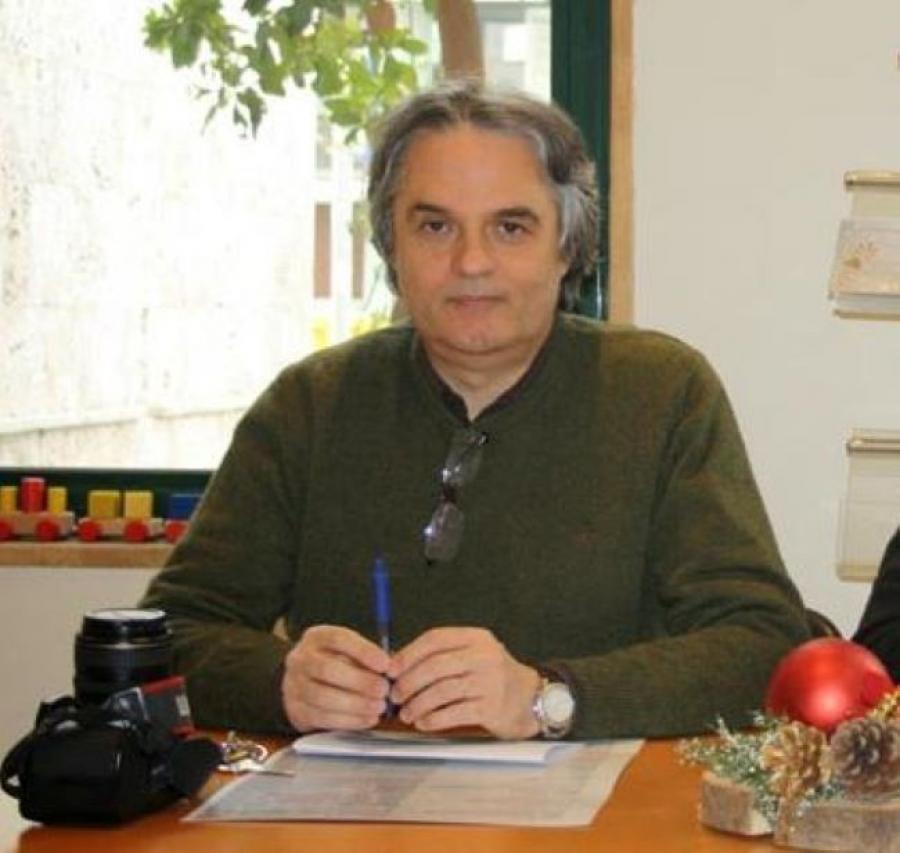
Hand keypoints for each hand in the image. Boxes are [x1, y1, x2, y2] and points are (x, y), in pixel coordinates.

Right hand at [281, 625, 390, 732]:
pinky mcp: (296, 710)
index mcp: (316, 637)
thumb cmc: (336, 663)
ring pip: (323, 697)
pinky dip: (349, 720)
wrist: (304, 682)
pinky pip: (322, 718)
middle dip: (360, 681)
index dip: (364, 651)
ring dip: (356, 704)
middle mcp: (300, 659)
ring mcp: (293, 685)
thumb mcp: (348, 651)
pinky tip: (368, 718)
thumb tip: (391, 669)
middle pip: (327, 669)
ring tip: (379, 707)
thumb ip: (366, 657)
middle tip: (384, 690)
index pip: (338, 639)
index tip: (386, 664)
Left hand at [387, 627, 541, 739]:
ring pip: (442, 691)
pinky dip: (433, 719)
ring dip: (418, 704)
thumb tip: (398, 665)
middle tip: (395, 695)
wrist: (529, 699)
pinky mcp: (491, 708)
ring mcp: (489, 682)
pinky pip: (453, 713)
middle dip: (409, 682)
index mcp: (475, 638)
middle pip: (435, 666)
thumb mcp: (473, 655)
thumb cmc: (492, 677)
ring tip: (406, 714)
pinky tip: (423, 723)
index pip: (435, 639)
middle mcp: (484, 656)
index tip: (391, 669)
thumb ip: (442, 656)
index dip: (409, 654)